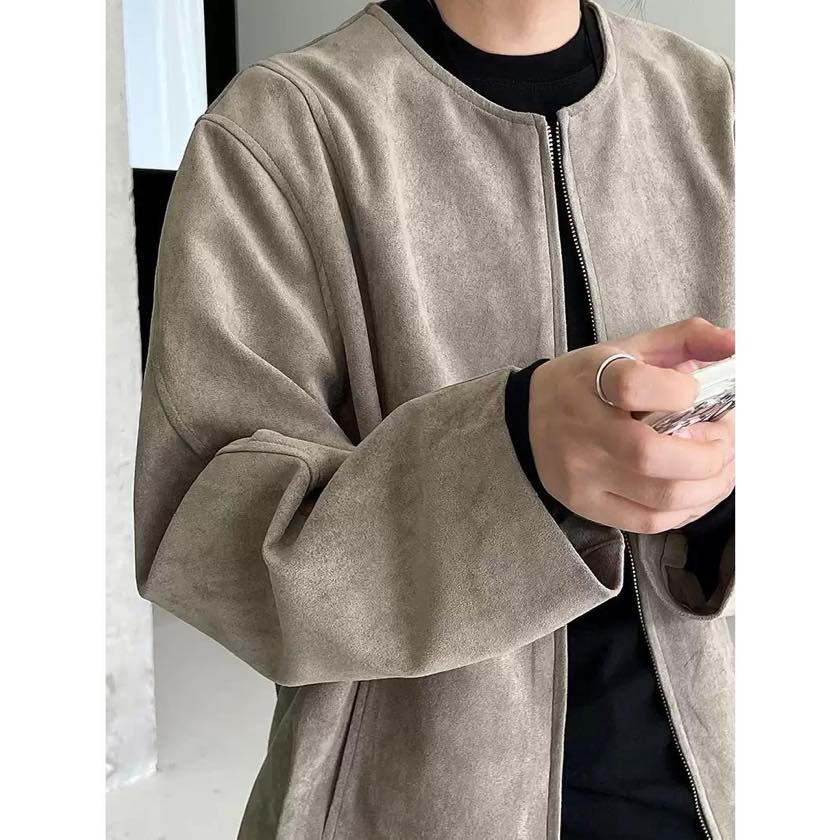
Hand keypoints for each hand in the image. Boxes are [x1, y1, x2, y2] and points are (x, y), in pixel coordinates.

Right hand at [529, 318, 735, 533]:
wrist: (527, 418)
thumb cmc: (587, 382)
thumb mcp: (630, 347)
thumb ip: (686, 338)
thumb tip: (737, 345)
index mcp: (591, 381)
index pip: (631, 386)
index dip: (679, 391)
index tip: (694, 392)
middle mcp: (582, 431)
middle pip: (652, 455)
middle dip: (712, 453)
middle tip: (727, 439)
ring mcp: (582, 474)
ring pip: (662, 496)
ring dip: (712, 485)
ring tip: (724, 466)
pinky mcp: (586, 504)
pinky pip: (651, 521)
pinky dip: (690, 509)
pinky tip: (700, 491)